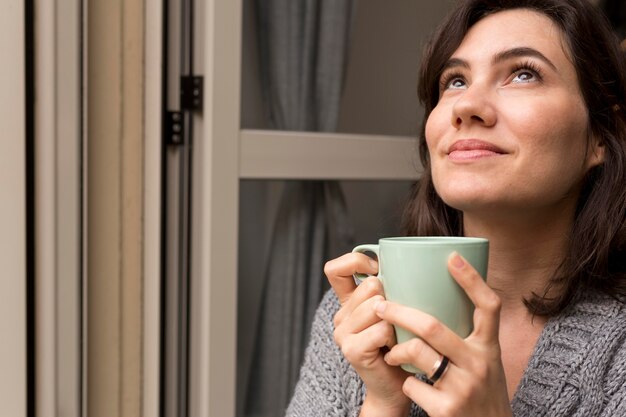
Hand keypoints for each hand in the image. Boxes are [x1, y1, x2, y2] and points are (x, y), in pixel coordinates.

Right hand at [325, 253, 411, 415]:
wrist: (397, 386)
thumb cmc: (403, 344)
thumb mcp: (396, 310)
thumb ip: (392, 287)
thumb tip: (408, 263)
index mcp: (348, 302)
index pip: (335, 269)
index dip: (356, 262)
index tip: (378, 270)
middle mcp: (340, 315)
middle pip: (368, 286)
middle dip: (391, 299)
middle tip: (395, 321)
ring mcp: (342, 333)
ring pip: (376, 306)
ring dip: (396, 320)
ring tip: (397, 336)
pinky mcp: (351, 349)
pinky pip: (381, 329)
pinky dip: (395, 337)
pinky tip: (396, 347)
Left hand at [373, 253, 512, 416]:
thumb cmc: (481, 392)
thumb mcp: (485, 361)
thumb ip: (468, 336)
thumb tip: (439, 299)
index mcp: (489, 347)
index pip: (488, 306)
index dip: (472, 280)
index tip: (451, 257)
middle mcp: (480, 363)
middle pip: (433, 326)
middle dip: (399, 312)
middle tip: (380, 306)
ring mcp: (463, 387)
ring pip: (417, 352)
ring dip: (397, 349)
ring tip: (390, 351)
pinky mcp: (447, 410)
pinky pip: (413, 384)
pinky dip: (407, 383)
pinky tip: (411, 385)